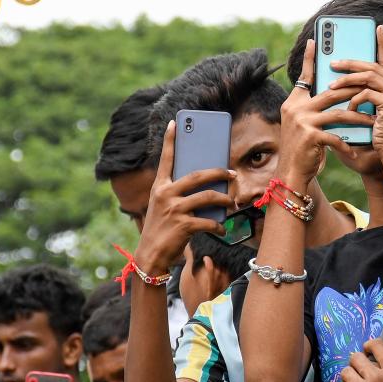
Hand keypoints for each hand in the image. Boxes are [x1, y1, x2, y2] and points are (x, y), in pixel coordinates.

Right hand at [134, 120, 235, 272]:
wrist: (150, 256)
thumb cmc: (162, 230)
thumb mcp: (165, 208)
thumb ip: (180, 196)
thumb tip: (209, 190)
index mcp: (159, 187)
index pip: (165, 159)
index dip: (170, 141)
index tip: (175, 123)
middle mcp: (165, 195)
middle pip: (198, 175)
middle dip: (219, 172)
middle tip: (232, 173)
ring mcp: (174, 209)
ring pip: (208, 197)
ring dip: (225, 199)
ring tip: (232, 203)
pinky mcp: (183, 225)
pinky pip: (209, 221)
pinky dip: (219, 226)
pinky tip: (222, 229)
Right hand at [277, 39, 374, 185]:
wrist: (290, 173)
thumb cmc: (301, 150)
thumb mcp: (304, 125)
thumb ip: (313, 109)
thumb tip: (334, 95)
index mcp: (294, 102)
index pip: (304, 77)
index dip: (310, 59)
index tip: (315, 41)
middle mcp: (295, 108)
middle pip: (331, 93)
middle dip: (353, 92)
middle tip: (372, 90)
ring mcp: (302, 122)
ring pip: (338, 113)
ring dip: (358, 118)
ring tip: (372, 122)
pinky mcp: (310, 136)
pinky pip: (336, 137)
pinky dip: (346, 145)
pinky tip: (354, 152)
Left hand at [329, 25, 382, 173]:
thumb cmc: (380, 134)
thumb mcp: (373, 110)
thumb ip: (367, 94)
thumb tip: (347, 80)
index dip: (382, 44)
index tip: (378, 29)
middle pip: (372, 67)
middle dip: (350, 64)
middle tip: (333, 64)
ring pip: (368, 78)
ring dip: (347, 81)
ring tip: (331, 86)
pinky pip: (367, 94)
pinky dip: (354, 100)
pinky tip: (348, 109)